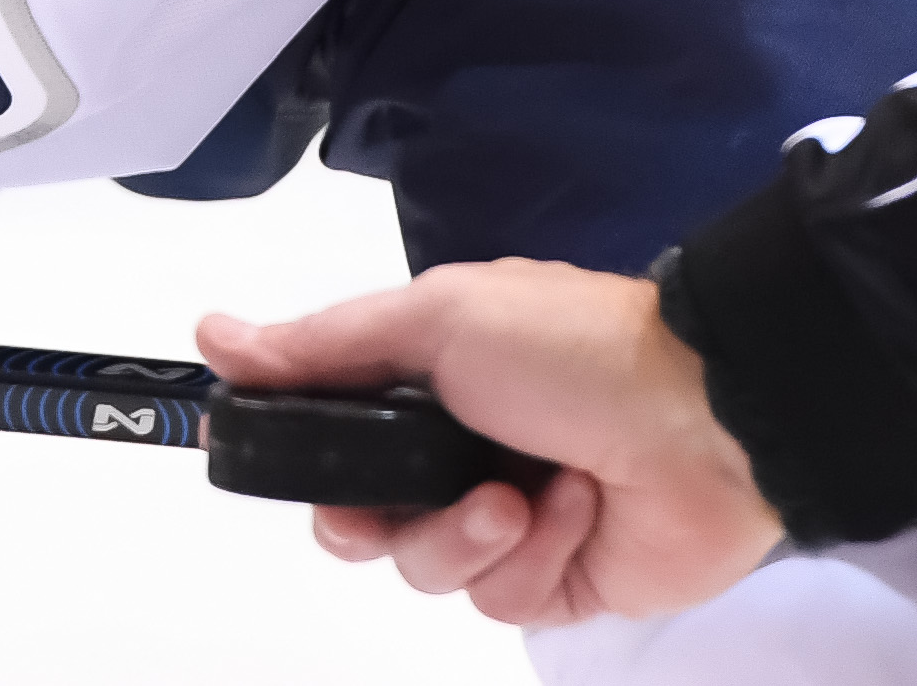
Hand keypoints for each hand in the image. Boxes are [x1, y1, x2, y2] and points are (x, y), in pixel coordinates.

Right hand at [199, 259, 783, 627]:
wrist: (706, 418)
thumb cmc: (566, 348)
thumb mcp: (435, 319)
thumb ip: (324, 345)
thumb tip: (210, 335)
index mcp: (430, 382)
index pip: (333, 437)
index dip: (303, 461)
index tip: (280, 464)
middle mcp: (459, 452)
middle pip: (364, 520)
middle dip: (375, 517)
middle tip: (391, 506)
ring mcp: (509, 522)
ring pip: (427, 568)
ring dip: (468, 535)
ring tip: (521, 497)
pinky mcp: (557, 582)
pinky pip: (502, 597)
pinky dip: (536, 555)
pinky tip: (575, 512)